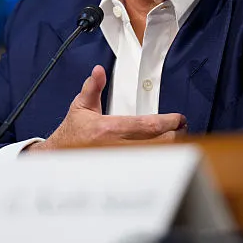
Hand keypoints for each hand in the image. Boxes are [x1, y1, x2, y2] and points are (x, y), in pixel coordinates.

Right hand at [26, 65, 186, 151]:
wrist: (58, 156)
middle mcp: (115, 147)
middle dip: (175, 135)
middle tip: (183, 127)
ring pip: (154, 156)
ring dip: (170, 147)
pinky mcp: (120, 171)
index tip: (179, 119)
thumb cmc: (73, 131)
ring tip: (179, 137)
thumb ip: (93, 87)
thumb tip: (98, 71)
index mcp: (108, 129)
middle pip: (157, 144)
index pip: (147, 126)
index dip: (168, 123)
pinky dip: (160, 158)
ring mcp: (119, 161)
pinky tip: (166, 153)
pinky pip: (146, 165)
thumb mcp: (81, 105)